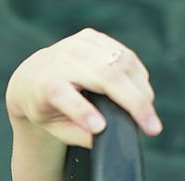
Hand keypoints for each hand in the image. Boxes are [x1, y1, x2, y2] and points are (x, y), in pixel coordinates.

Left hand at [5, 27, 161, 147]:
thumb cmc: (44, 107)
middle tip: (152, 127)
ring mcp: (77, 45)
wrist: (32, 75)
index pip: (64, 96)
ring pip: (121, 63)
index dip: (82, 111)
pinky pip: (124, 55)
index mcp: (46, 86)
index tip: (100, 128)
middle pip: (104, 77)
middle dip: (134, 103)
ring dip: (142, 89)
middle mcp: (61, 61)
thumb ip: (77, 134)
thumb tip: (104, 138)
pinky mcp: (91, 37)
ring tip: (148, 113)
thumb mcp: (52, 126)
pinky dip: (138, 75)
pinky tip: (142, 91)